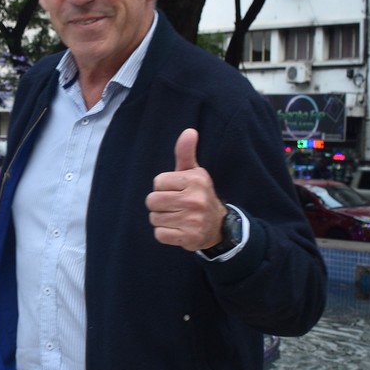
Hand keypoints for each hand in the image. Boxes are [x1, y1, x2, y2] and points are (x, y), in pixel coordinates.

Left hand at [146, 128, 226, 251]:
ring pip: (155, 218)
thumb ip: (186, 152)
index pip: (158, 182)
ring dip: (162, 219)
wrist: (217, 226)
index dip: (163, 187)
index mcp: (195, 180)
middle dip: (159, 204)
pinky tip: (177, 229)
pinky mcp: (189, 237)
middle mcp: (195, 199)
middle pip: (152, 201)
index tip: (176, 191)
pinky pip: (160, 234)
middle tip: (174, 206)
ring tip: (177, 217)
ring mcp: (193, 220)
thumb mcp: (194, 172)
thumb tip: (189, 131)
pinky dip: (165, 233)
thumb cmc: (199, 195)